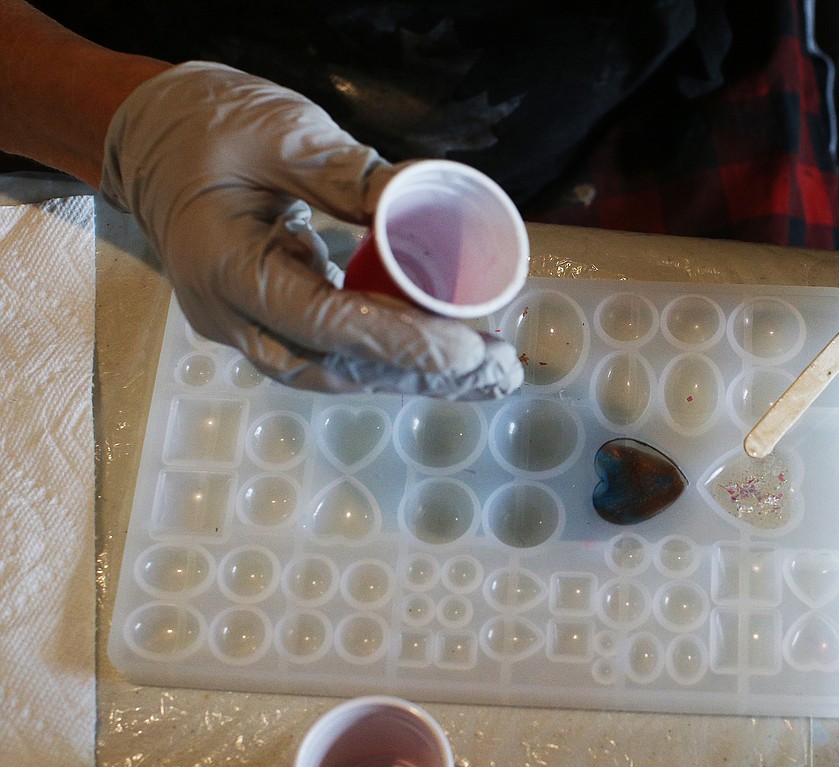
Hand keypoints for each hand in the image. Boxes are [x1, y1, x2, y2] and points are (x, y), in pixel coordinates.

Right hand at [101, 61, 522, 397]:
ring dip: (410, 374)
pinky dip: (383, 357)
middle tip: (496, 372)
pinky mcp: (261, 320)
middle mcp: (229, 315)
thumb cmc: (207, 125)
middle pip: (336, 366)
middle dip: (421, 373)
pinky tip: (437, 358)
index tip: (467, 350)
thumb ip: (354, 177)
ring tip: (483, 374)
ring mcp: (241, 325)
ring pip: (334, 370)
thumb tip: (428, 208)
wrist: (149, 135)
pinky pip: (328, 352)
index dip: (400, 343)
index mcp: (226, 267)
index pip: (326, 323)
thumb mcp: (284, 135)